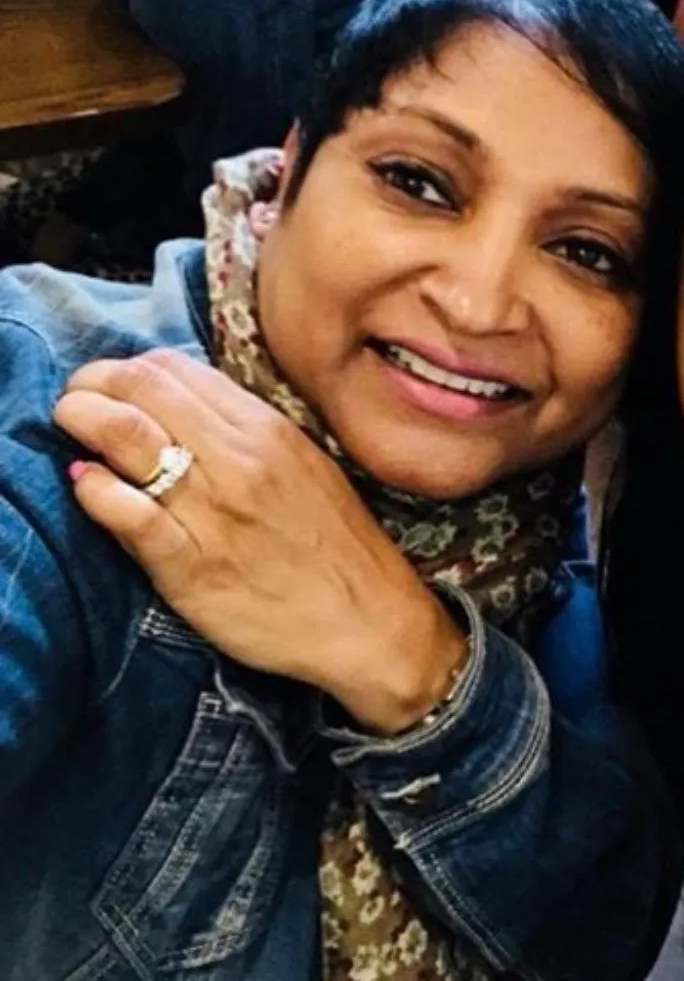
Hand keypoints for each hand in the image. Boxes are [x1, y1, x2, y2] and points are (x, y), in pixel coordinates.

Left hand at [53, 350, 467, 732]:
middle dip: (92, 385)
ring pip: (127, 437)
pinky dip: (96, 491)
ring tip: (73, 431)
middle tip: (78, 404)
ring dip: (83, 422)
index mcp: (265, 429)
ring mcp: (214, 512)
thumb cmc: (334, 544)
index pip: (173, 368)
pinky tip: (87, 486)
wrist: (370, 620)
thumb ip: (243, 432)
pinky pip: (129, 514)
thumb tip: (175, 410)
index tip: (112, 387)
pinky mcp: (193, 566)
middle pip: (141, 388)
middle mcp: (238, 459)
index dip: (126, 368)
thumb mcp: (301, 466)